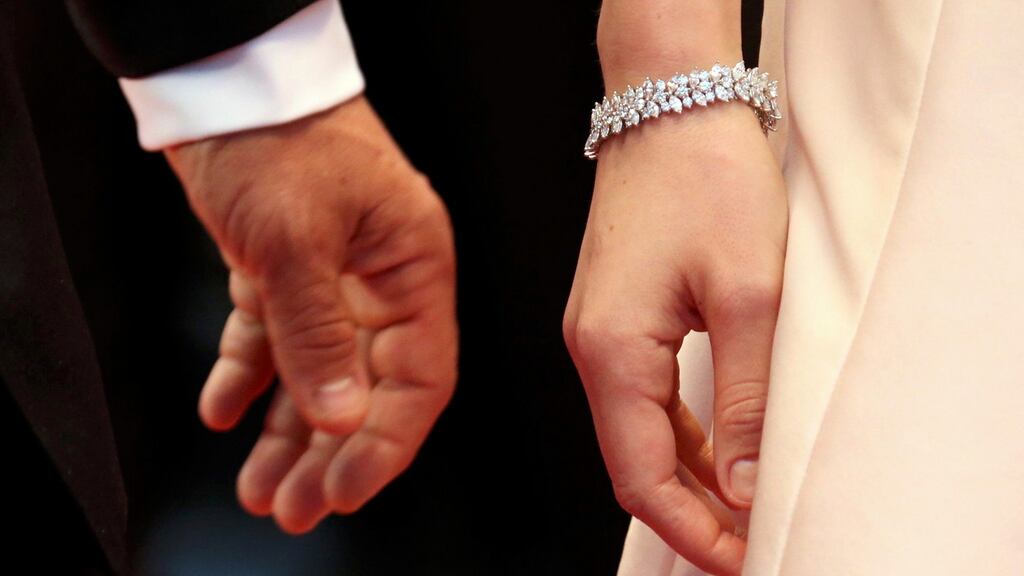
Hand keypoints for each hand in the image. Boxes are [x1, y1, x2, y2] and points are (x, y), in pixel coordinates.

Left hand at [165, 96, 457, 532]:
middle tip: (294, 505)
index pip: (419, 379)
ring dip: (289, 431)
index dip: (385, 444)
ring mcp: (336, 278)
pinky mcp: (288, 271)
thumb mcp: (295, 241)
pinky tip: (224, 410)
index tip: (342, 491)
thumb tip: (344, 417)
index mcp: (413, 269)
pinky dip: (249, 375)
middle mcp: (382, 281)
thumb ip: (318, 335)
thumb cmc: (279, 138)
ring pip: (320, 374)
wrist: (230, 82)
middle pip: (367, 388)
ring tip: (260, 485)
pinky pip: (274, 339)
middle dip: (330, 453)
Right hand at [563, 101, 786, 574]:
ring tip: (742, 509)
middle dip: (691, 514)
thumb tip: (746, 484)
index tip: (740, 559)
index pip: (641, 475)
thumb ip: (745, 398)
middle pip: (634, 463)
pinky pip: (645, 398)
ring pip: (640, 434)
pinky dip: (683, 436)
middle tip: (749, 544)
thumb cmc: (704, 180)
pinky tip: (719, 453)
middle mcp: (592, 349)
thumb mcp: (749, 296)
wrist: (671, 107)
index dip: (691, 531)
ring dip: (690, 478)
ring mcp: (600, 333)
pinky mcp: (618, 317)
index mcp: (610, 351)